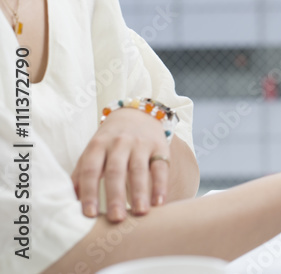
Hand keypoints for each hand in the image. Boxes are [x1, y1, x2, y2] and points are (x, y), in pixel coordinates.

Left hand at [72, 107, 171, 221]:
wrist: (136, 114)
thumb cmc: (109, 142)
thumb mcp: (92, 152)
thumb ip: (81, 175)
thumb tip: (68, 204)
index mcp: (97, 145)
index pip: (91, 170)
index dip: (89, 192)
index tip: (89, 214)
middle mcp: (119, 143)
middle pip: (115, 171)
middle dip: (115, 196)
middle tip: (116, 219)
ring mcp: (140, 143)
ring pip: (139, 169)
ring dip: (139, 192)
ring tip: (140, 213)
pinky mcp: (160, 146)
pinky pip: (160, 167)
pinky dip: (160, 185)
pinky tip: (159, 202)